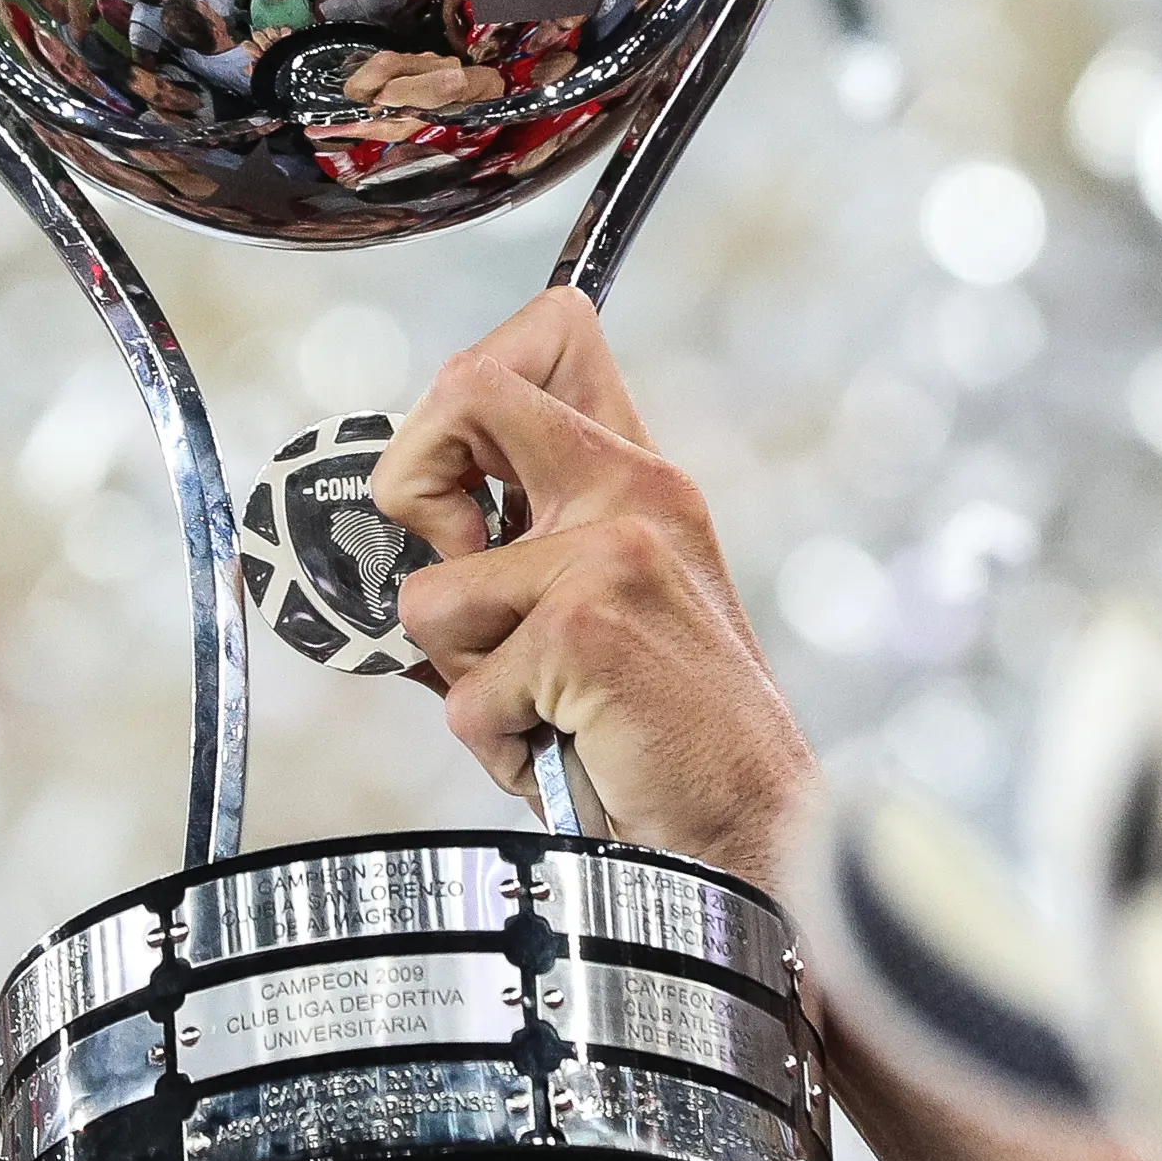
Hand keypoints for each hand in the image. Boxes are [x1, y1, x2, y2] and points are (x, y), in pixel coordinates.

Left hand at [372, 288, 812, 882]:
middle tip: (456, 577)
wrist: (752, 830)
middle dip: (409, 486)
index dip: (462, 392)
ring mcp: (610, 555)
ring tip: (548, 707)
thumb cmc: (667, 731)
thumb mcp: (618, 597)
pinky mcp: (585, 631)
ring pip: (429, 596)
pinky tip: (569, 751)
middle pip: (461, 388)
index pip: (552, 331)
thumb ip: (537, 535)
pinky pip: (464, 697)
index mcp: (640, 474)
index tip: (458, 491)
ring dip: (467, 678)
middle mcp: (633, 491)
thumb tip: (412, 504)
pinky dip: (499, 747)